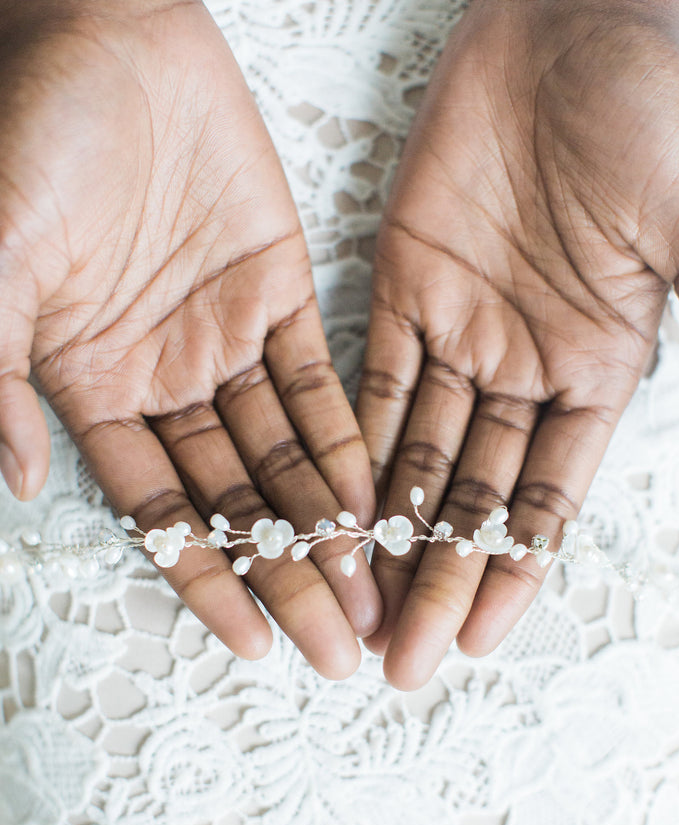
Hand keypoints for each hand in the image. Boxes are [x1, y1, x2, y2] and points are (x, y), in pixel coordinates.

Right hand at [0, 0, 380, 677]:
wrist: (101, 38)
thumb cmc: (28, 141)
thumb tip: (19, 483)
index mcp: (94, 391)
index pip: (162, 514)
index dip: (209, 580)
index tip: (257, 644)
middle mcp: (166, 382)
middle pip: (238, 503)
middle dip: (289, 575)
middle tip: (341, 648)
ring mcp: (225, 341)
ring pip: (287, 457)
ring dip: (330, 525)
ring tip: (377, 593)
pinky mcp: (278, 291)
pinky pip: (319, 383)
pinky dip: (347, 441)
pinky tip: (381, 499)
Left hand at [357, 0, 678, 688]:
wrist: (564, 27)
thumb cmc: (647, 115)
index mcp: (598, 373)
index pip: (549, 497)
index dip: (513, 570)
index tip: (475, 640)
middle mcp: (524, 372)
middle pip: (474, 500)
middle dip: (436, 579)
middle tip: (400, 662)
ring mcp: (460, 337)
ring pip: (416, 459)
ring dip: (384, 534)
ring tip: (352, 606)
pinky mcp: (402, 293)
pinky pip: (371, 388)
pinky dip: (349, 448)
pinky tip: (325, 508)